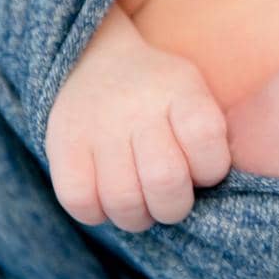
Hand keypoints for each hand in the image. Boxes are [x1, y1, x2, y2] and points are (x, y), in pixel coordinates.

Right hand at [44, 19, 231, 232]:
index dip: (212, 169)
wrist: (93, 61)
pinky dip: (98, 214)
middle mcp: (138, 107)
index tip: (205, 171)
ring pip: (123, 199)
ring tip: (141, 207)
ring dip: (138, 217)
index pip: (205, 137)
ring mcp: (97, 127)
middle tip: (171, 202)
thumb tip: (215, 186)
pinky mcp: (63, 146)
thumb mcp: (194, 90)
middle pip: (165, 179)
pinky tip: (107, 202)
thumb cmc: (158, 91)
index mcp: (180, 90)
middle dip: (175, 207)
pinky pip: (81, 201)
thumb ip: (208, 132)